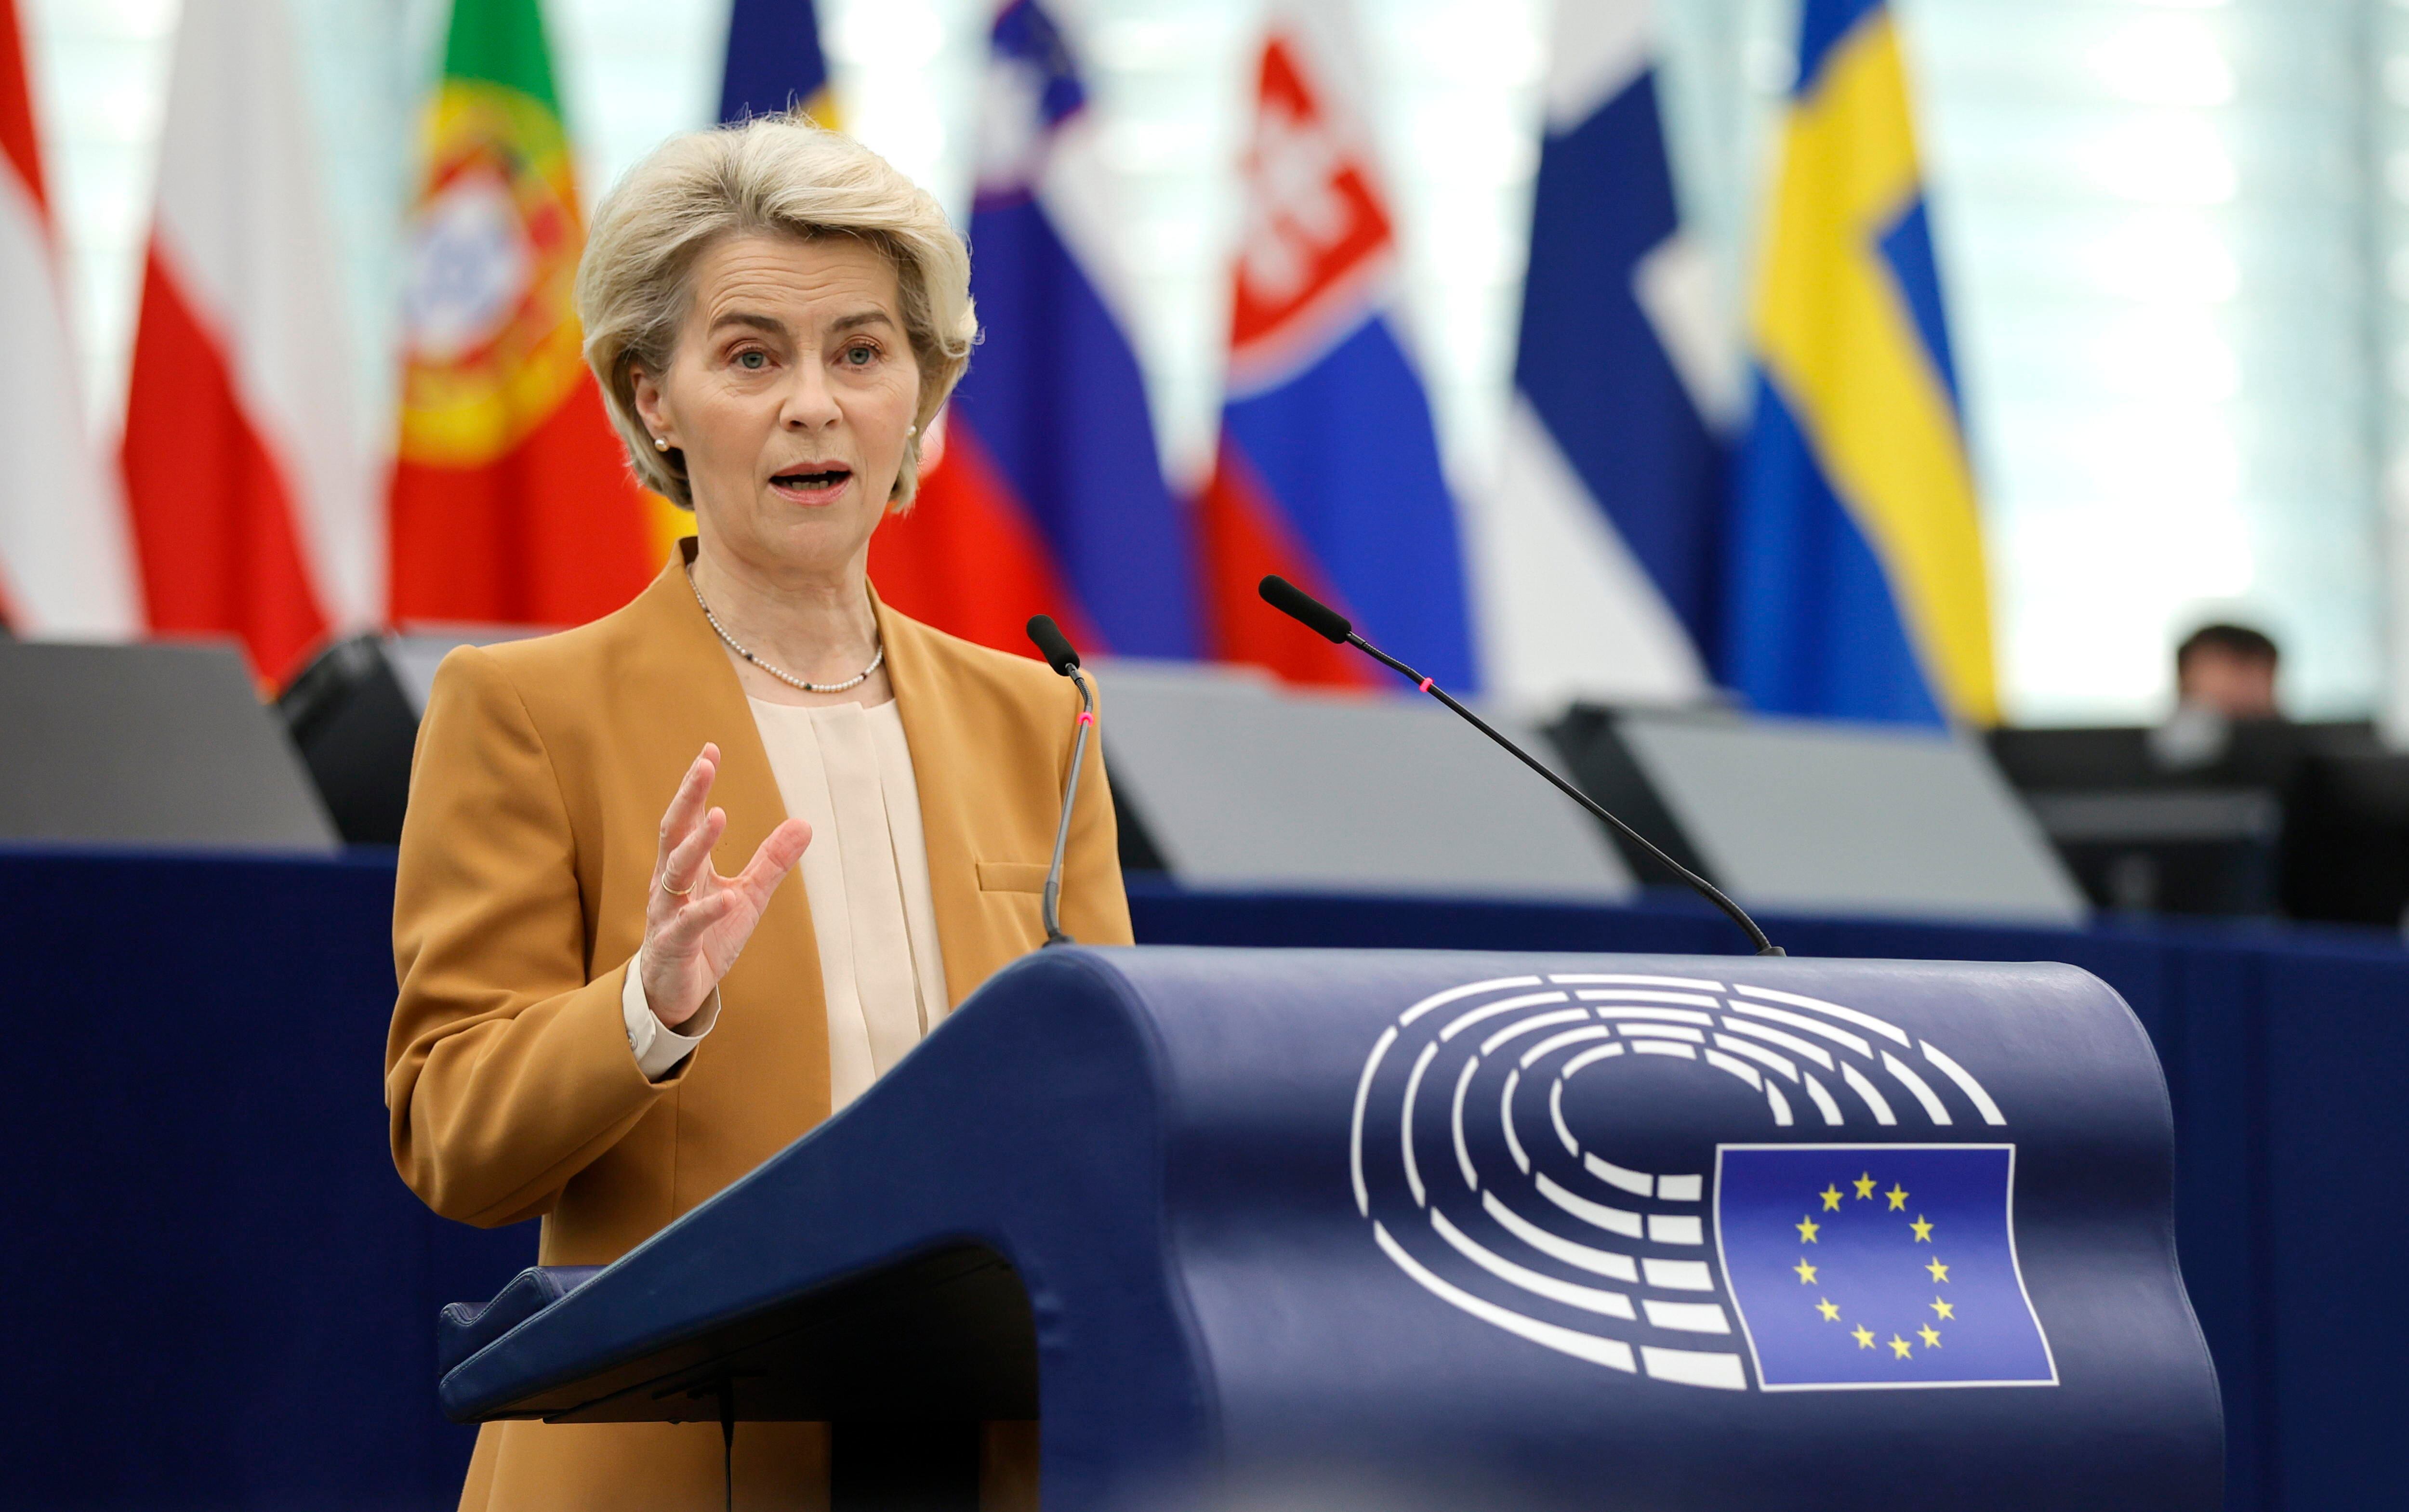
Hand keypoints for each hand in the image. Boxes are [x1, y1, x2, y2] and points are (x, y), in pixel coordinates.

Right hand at [640, 743, 810, 1027]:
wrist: (677, 991)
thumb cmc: (707, 937)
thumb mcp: (747, 896)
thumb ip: (772, 861)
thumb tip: (805, 824)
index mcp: (686, 866)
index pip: (689, 817)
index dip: (696, 785)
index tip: (710, 751)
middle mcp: (670, 882)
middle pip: (675, 832)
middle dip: (688, 797)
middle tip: (704, 766)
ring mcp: (668, 912)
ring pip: (676, 871)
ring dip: (697, 843)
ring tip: (718, 817)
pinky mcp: (673, 945)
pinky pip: (687, 925)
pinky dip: (706, 911)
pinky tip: (725, 899)